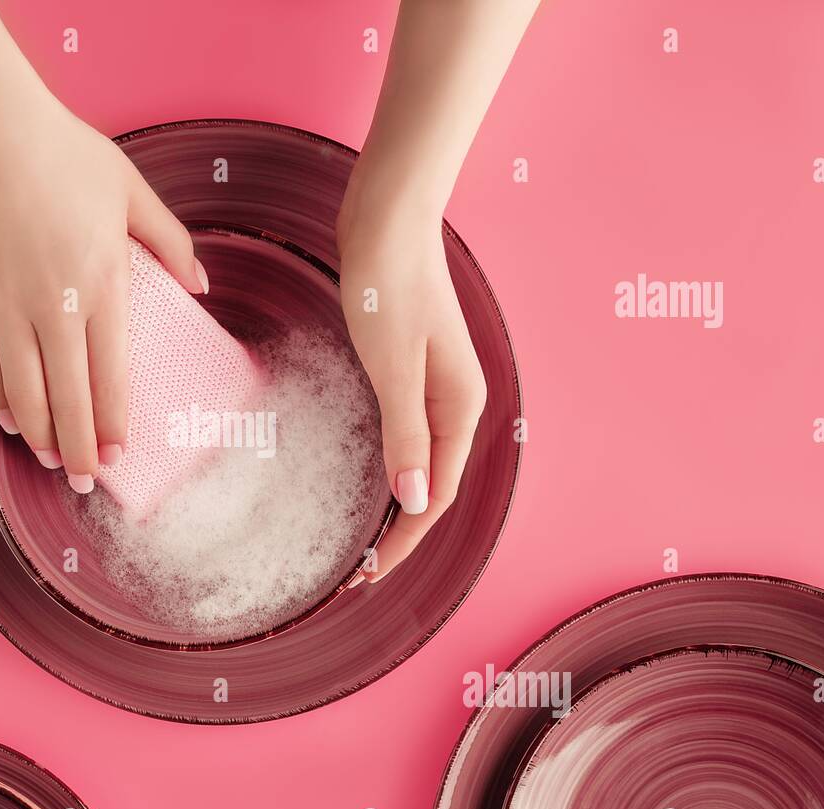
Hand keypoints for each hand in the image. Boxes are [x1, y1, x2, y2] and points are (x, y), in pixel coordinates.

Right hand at [0, 105, 203, 491]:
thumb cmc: (70, 156)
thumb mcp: (135, 194)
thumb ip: (172, 244)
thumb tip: (202, 286)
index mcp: (102, 283)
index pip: (110, 376)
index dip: (112, 424)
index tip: (118, 456)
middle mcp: (52, 303)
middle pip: (65, 398)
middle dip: (76, 448)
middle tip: (84, 481)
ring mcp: (6, 302)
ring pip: (20, 389)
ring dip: (36, 432)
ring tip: (48, 458)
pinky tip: (9, 416)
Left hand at [337, 193, 486, 584]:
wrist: (386, 219)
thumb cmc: (387, 286)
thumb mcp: (395, 367)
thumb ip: (406, 436)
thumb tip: (415, 499)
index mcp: (461, 406)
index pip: (437, 493)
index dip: (406, 539)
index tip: (369, 573)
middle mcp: (457, 401)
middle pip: (435, 483)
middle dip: (404, 530)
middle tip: (362, 570)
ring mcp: (437, 385)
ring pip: (423, 461)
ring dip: (400, 501)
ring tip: (368, 539)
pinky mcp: (413, 368)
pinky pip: (409, 433)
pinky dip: (394, 465)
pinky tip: (375, 478)